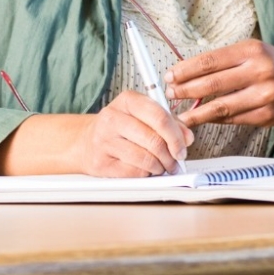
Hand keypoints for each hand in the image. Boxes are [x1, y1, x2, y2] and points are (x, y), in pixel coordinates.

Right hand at [76, 90, 191, 176]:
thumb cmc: (120, 127)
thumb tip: (187, 138)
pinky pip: (134, 172)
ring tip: (162, 166)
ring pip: (146, 159)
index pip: (159, 116)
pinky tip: (147, 170)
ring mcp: (104, 141)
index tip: (184, 145)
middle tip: (176, 160)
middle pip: (154, 139)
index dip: (176, 135)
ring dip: (160, 167)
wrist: (86, 141)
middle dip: (171, 154)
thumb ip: (169, 122)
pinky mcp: (101, 163)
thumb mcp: (143, 115)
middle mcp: (113, 118)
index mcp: (127, 100)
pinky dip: (146, 174)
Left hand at [165, 40, 273, 127]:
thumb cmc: (270, 65)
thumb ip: (222, 62)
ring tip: (179, 115)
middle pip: (213, 84)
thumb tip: (186, 75)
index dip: (186, 70)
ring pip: (221, 107)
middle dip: (186, 90)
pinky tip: (203, 119)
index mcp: (252, 50)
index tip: (170, 76)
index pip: (210, 61)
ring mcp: (264, 96)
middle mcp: (260, 71)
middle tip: (170, 94)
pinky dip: (214, 120)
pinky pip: (232, 120)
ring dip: (195, 113)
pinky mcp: (266, 116)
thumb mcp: (250, 52)